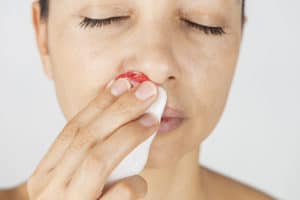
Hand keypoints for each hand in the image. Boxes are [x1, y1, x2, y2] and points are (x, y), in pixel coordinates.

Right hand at [27, 79, 158, 199]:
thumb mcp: (79, 180)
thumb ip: (94, 153)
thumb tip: (127, 113)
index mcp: (46, 173)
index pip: (74, 128)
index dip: (100, 103)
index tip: (123, 83)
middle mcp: (49, 188)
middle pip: (86, 137)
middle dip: (119, 110)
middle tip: (146, 92)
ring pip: (97, 160)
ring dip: (127, 136)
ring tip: (152, 120)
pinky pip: (117, 196)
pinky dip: (132, 184)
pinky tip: (140, 181)